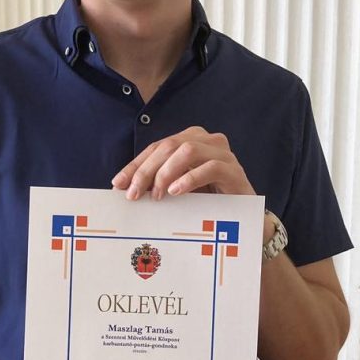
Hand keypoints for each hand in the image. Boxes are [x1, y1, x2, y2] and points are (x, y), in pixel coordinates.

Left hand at [112, 127, 255, 199]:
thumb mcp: (177, 189)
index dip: (135, 165)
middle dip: (146, 170)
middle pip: (169, 146)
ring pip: (187, 151)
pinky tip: (176, 192)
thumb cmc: (207, 202)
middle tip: (133, 194)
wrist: (242, 219)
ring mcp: (222, 153)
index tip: (117, 184)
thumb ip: (157, 183)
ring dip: (166, 173)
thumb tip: (124, 187)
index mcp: (190, 139)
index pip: (156, 147)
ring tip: (156, 195)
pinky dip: (189, 178)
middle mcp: (207, 140)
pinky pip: (210, 167)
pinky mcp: (234, 170)